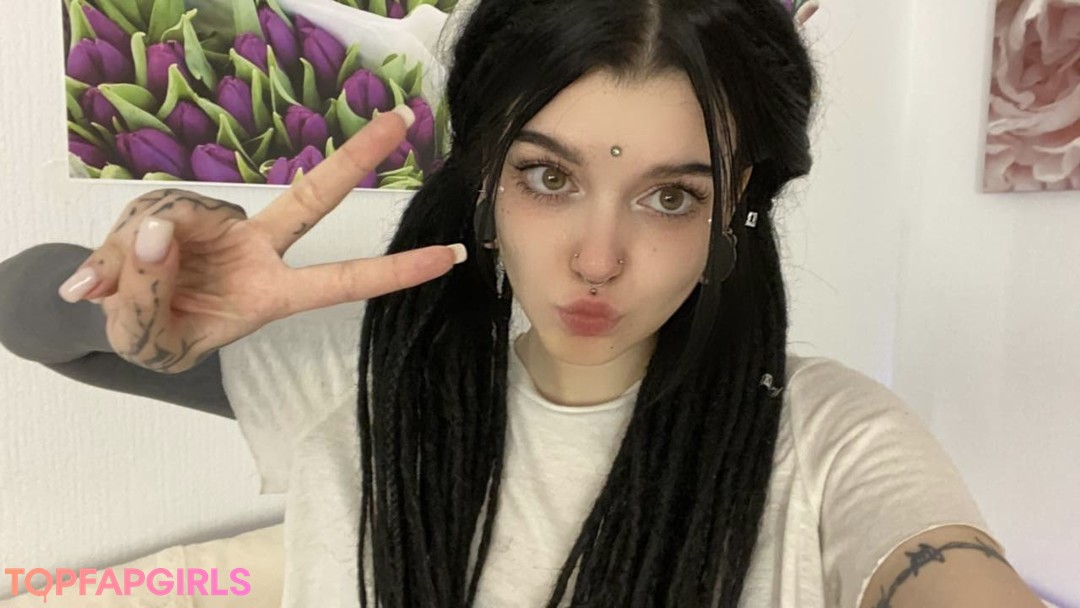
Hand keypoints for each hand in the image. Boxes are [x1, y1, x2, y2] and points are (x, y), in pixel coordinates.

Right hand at [57, 108, 465, 373]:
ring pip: (189, 209)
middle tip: (402, 119)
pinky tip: (98, 278)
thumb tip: (153, 231)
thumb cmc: (160, 336)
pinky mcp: (178, 211)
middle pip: (312, 197)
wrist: (120, 322)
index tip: (450, 257)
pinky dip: (117, 245)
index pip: (342, 281)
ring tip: (112, 287)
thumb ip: (149, 290)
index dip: (394, 271)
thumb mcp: (152, 336)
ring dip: (142, 245)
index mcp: (271, 296)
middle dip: (356, 158)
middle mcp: (257, 250)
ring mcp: (220, 226)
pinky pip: (151, 210)